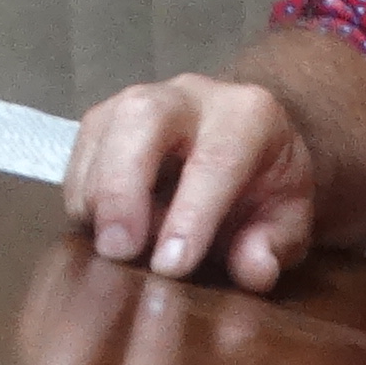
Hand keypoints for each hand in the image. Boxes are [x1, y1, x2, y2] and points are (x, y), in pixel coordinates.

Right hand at [60, 72, 319, 290]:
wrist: (242, 149)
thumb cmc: (263, 188)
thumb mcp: (288, 220)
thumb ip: (274, 244)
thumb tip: (254, 268)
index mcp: (249, 115)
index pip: (217, 159)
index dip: (191, 215)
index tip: (170, 266)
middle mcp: (191, 96)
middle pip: (142, 117)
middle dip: (122, 186)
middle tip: (118, 252)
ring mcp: (139, 101)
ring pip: (100, 133)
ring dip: (97, 200)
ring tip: (119, 250)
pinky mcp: (102, 121)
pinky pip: (76, 156)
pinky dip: (83, 201)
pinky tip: (108, 231)